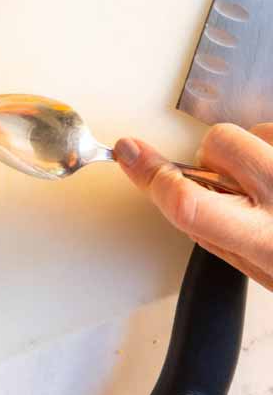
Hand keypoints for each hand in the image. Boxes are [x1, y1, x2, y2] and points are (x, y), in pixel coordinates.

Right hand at [115, 124, 272, 289]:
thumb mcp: (255, 266)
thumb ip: (213, 229)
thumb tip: (167, 186)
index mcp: (262, 242)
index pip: (190, 204)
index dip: (155, 177)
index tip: (134, 157)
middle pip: (220, 144)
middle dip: (214, 155)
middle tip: (232, 179)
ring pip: (255, 128)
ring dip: (255, 148)